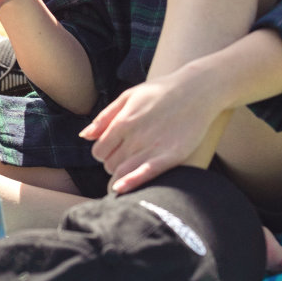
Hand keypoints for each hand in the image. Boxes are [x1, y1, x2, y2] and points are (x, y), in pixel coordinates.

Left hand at [79, 73, 224, 192]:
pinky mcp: (172, 155)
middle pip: (110, 164)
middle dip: (112, 164)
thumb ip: (105, 117)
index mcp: (123, 122)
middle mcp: (135, 136)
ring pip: (123, 172)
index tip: (112, 151)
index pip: (99, 151)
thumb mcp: (128, 97)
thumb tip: (84, 136)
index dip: (102, 154)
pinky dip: (131, 183)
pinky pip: (146, 174)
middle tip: (124, 159)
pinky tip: (121, 189)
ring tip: (127, 173)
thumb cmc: (160, 92)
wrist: (197, 91)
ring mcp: (153, 147)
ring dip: (121, 176)